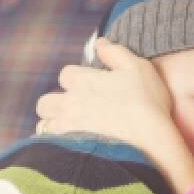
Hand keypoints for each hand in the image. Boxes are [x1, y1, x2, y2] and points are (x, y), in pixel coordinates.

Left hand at [35, 38, 174, 150]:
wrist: (148, 145)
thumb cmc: (146, 104)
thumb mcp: (137, 68)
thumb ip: (115, 52)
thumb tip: (99, 42)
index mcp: (83, 81)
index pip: (66, 74)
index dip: (77, 79)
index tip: (90, 87)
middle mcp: (69, 104)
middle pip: (46, 102)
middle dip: (56, 104)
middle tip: (74, 111)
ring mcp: (65, 129)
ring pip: (44, 125)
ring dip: (54, 125)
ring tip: (71, 131)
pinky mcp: (67, 151)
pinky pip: (49, 148)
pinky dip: (55, 147)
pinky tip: (70, 149)